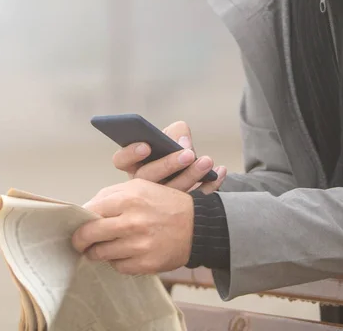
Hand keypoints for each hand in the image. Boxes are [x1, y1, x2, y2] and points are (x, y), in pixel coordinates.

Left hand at [72, 178, 193, 274]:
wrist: (197, 224)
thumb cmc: (164, 203)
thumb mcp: (139, 187)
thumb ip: (110, 195)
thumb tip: (85, 210)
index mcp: (128, 199)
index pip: (89, 211)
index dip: (80, 220)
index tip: (78, 225)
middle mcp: (132, 222)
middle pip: (89, 235)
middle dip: (80, 240)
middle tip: (79, 242)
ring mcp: (139, 245)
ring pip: (101, 253)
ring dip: (97, 252)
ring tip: (100, 248)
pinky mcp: (147, 263)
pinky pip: (118, 266)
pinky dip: (117, 261)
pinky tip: (123, 253)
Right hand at [112, 121, 226, 192]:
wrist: (187, 176)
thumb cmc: (172, 152)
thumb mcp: (170, 137)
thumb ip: (174, 132)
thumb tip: (182, 141)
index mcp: (133, 165)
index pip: (121, 160)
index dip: (130, 154)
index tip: (146, 146)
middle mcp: (140, 186)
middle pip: (147, 178)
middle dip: (169, 165)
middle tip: (188, 153)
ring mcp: (158, 202)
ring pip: (170, 193)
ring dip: (191, 176)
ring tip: (207, 162)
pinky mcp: (179, 210)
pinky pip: (194, 200)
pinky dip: (210, 186)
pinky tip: (221, 171)